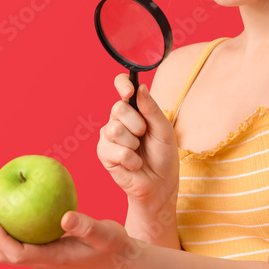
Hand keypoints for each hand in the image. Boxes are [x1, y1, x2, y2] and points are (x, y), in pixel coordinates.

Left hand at [0, 203, 131, 268]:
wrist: (120, 257)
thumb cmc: (113, 245)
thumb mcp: (104, 233)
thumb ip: (86, 226)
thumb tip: (64, 217)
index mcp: (52, 259)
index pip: (15, 253)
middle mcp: (42, 261)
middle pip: (3, 255)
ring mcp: (43, 257)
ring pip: (8, 250)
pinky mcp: (46, 249)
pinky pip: (20, 239)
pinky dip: (10, 225)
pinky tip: (15, 204)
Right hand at [97, 74, 179, 209]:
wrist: (160, 184)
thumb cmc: (163, 156)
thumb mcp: (164, 130)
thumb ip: (152, 109)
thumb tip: (140, 88)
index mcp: (134, 109)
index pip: (122, 86)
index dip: (122, 84)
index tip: (129, 91)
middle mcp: (118, 119)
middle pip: (118, 108)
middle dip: (137, 124)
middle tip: (144, 136)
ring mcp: (108, 136)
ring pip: (115, 129)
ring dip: (134, 144)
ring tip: (139, 152)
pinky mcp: (104, 154)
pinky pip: (116, 151)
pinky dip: (131, 160)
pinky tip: (134, 164)